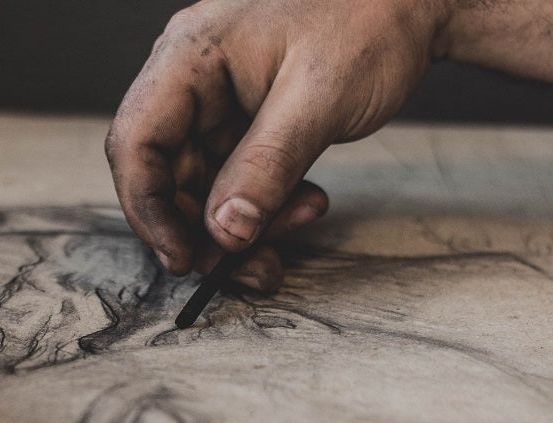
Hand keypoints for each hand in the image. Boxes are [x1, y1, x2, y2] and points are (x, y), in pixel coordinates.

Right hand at [106, 0, 446, 290]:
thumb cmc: (369, 18)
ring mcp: (219, 103)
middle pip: (168, 175)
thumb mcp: (318, 98)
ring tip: (299, 227)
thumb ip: (267, 166)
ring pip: (205, 186)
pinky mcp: (246, 122)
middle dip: (207, 229)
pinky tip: (306, 206)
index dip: (147, 209)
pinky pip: (238, 179)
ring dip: (243, 226)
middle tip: (251, 265)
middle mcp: (193, 81)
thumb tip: (225, 233)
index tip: (183, 260)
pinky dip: (266, 206)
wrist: (416, 1)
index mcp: (190, 57)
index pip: (136, 142)